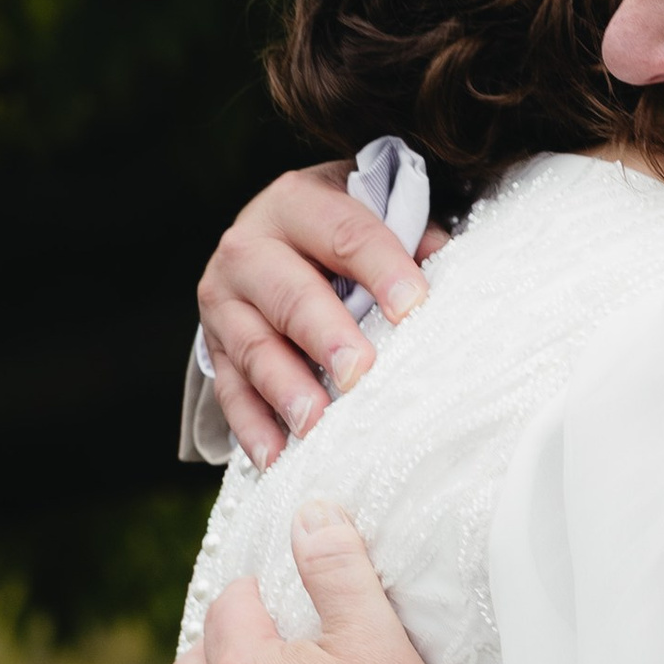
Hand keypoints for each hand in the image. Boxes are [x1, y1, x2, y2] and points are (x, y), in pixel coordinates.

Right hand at [197, 166, 439, 468]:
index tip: (414, 308)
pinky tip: (277, 459)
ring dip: (286, 390)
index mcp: (297, 204)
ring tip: (317, 426)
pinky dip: (253, 428)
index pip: (345, 234)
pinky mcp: (213, 348)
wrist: (274, 240)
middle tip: (359, 374)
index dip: (382, 269)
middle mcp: (249, 247)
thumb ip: (414, 239)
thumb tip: (449, 273)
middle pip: (290, 294)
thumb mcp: (374, 215)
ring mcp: (224, 301)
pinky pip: (230, 392)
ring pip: (254, 348)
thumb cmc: (342, 236)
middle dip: (326, 336)